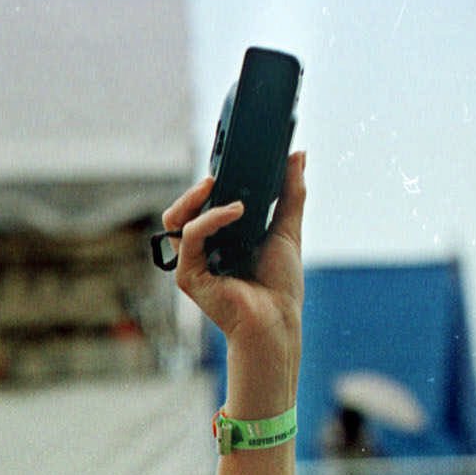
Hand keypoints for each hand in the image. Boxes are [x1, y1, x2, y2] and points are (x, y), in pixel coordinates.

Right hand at [160, 151, 305, 361]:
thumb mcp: (287, 227)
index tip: (230, 164)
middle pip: (184, 208)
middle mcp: (203, 248)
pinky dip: (209, 219)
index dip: (212, 183)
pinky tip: (235, 212)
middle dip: (197, 188)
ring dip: (193, 197)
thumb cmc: (280, 284)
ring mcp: (192, 261)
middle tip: (217, 175)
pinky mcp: (188, 275)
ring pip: (176, 218)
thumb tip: (298, 156)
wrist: (277, 319)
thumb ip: (290, 192)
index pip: (205, 202)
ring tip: (217, 185)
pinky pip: (189, 236)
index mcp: (220, 237)